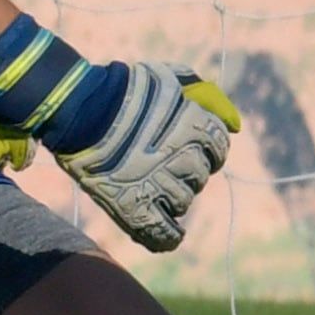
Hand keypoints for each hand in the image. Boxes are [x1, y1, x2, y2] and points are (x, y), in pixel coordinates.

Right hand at [55, 60, 243, 255]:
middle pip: (200, 174)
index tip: (192, 147)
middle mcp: (182, 156)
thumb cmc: (122, 88)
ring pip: (182, 200)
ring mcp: (158, 183)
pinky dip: (168, 237)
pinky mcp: (134, 205)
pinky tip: (171, 235)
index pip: (218, 145)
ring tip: (151, 184)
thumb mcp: (167, 78)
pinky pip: (161, 232)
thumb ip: (204, 96)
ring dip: (172, 195)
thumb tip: (236, 124)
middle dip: (187, 170)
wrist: (78, 107)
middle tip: (162, 163)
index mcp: (194, 125)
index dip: (206, 147)